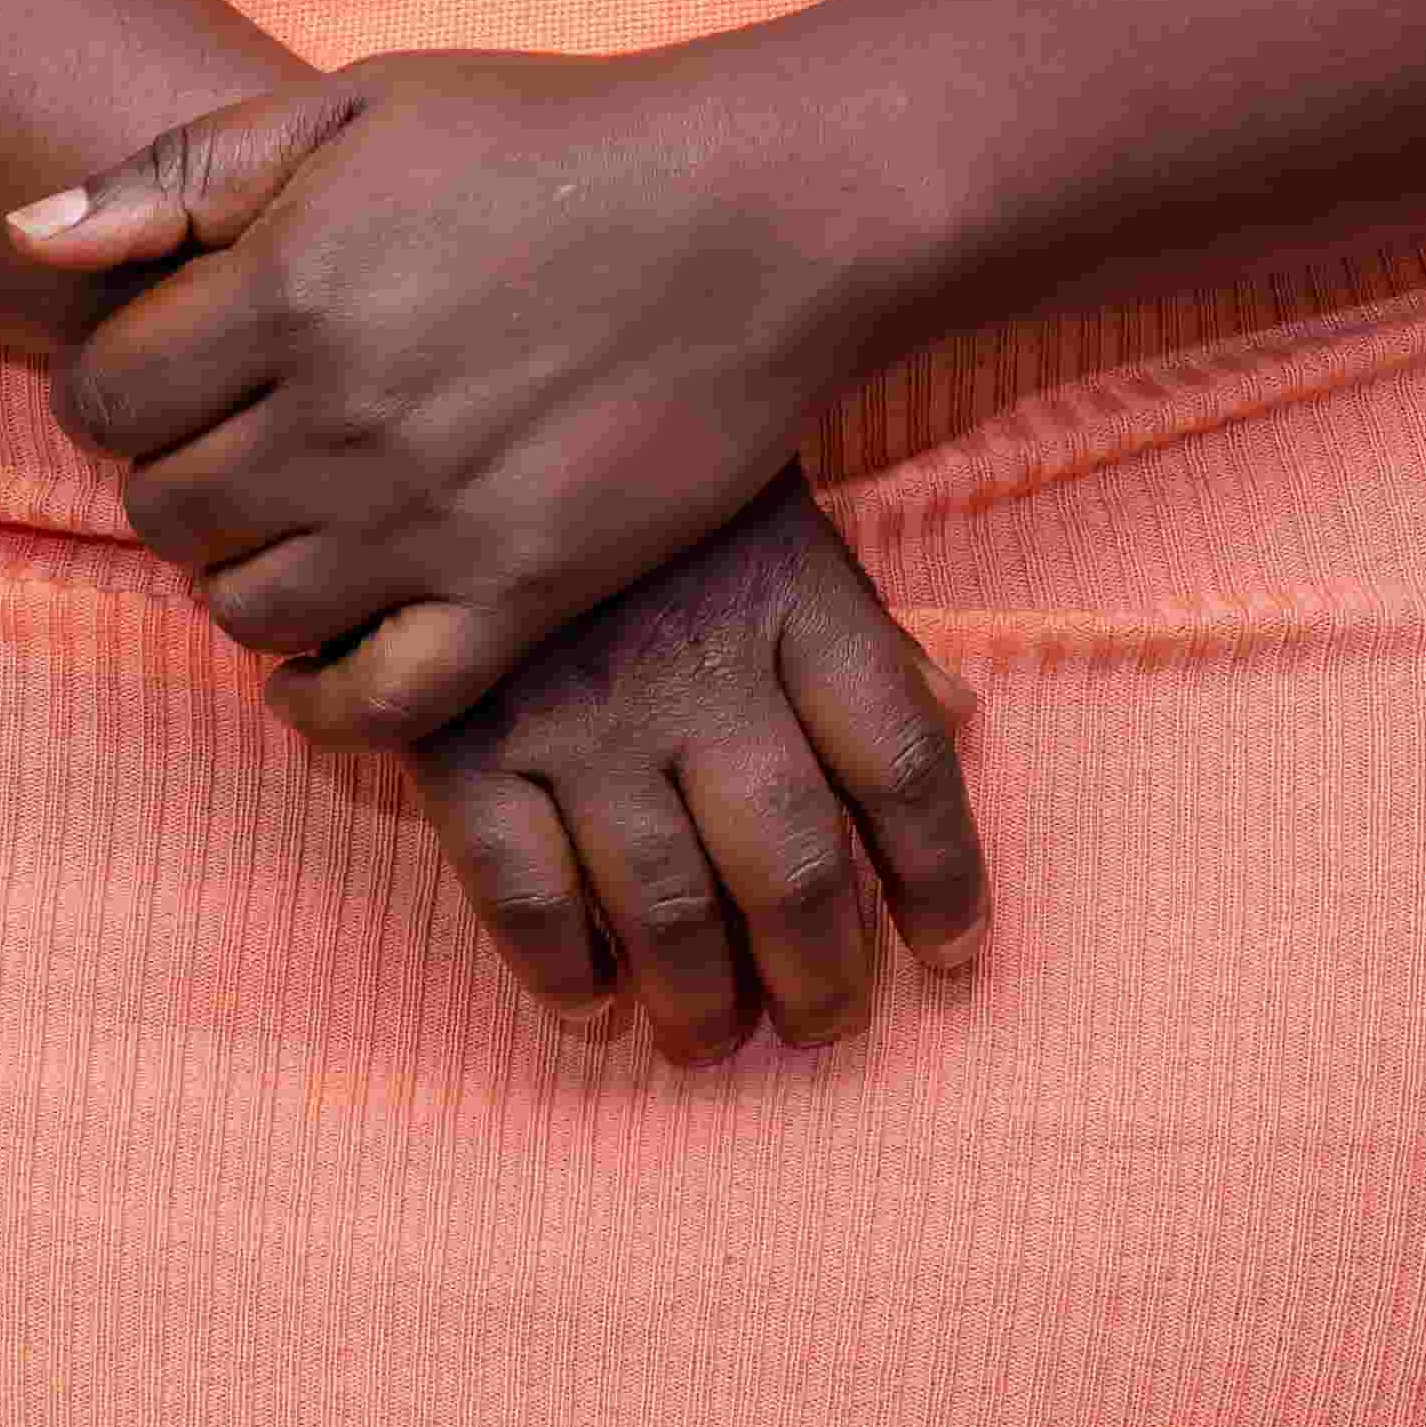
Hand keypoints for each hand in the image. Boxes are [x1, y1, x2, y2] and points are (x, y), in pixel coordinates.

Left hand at [5, 47, 881, 745]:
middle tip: (226, 443)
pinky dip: (320, 699)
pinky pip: (372, 702)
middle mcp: (339, 418)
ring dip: (238, 577)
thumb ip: (183, 170)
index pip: (103, 395)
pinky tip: (321, 654)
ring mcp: (428, 520)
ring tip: (283, 521)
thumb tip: (24, 237)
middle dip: (169, 479)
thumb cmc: (550, 136)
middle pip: (164, 510)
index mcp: (286, 286)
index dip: (109, 385)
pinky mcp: (520, 593)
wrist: (751, 214)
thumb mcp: (359, 103)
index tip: (160, 369)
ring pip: (247, 611)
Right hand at [407, 467, 989, 1067]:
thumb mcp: (776, 512)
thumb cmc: (652, 476)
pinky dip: (563, 969)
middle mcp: (697, 668)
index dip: (941, 875)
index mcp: (791, 598)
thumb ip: (863, 629)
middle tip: (824, 1021)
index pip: (899, 761)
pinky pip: (523, 891)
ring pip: (666, 902)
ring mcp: (579, 709)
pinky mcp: (465, 734)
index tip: (953, 952)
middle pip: (789, 861)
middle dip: (820, 971)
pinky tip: (593, 1004)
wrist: (466, 390)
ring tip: (713, 1036)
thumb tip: (960, 725)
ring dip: (701, 998)